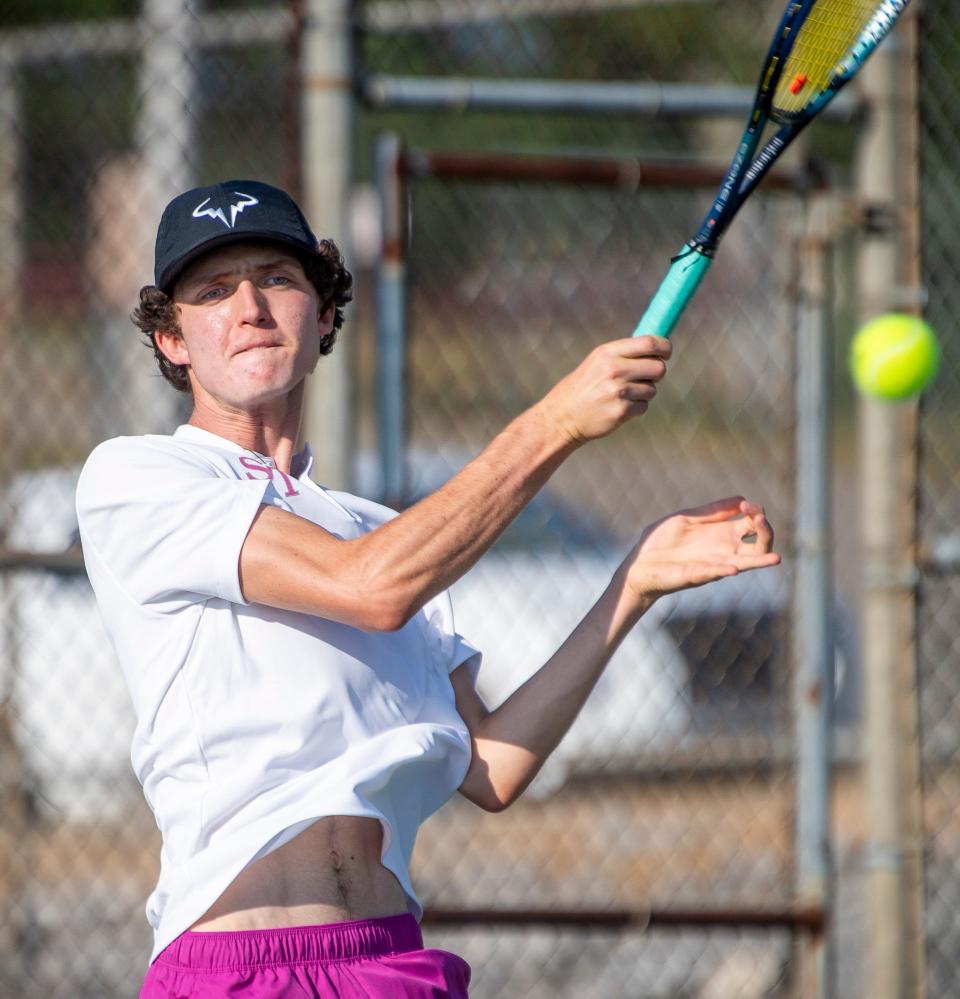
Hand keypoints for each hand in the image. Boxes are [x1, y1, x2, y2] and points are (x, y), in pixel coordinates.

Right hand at [533, 336, 670, 445]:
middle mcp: (614, 370)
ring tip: (621, 396)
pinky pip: (644, 406)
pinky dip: (635, 408)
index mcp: (608, 353)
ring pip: (652, 389)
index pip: (649, 342)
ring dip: (643, 393)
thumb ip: (625, 354)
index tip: (666, 352)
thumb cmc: (584, 387)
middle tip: (644, 377)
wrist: (562, 417)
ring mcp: (618, 391)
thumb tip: (658, 347)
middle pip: (658, 367)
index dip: (664, 347)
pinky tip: (617, 407)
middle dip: (656, 373)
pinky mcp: (621, 411)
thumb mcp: (598, 362)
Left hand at [620, 497, 780, 604]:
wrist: (639, 564)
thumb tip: (741, 499)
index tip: (746, 504)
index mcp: (722, 533)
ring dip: (761, 561)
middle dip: (766, 531)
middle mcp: (724, 550)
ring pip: (747, 564)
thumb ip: (711, 511)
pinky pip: (715, 574)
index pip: (753, 523)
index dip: (756, 512)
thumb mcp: (686, 518)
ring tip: (774, 557)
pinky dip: (724, 570)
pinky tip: (734, 568)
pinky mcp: (696, 575)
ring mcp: (713, 564)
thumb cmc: (661, 541)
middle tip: (758, 517)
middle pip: (760, 544)